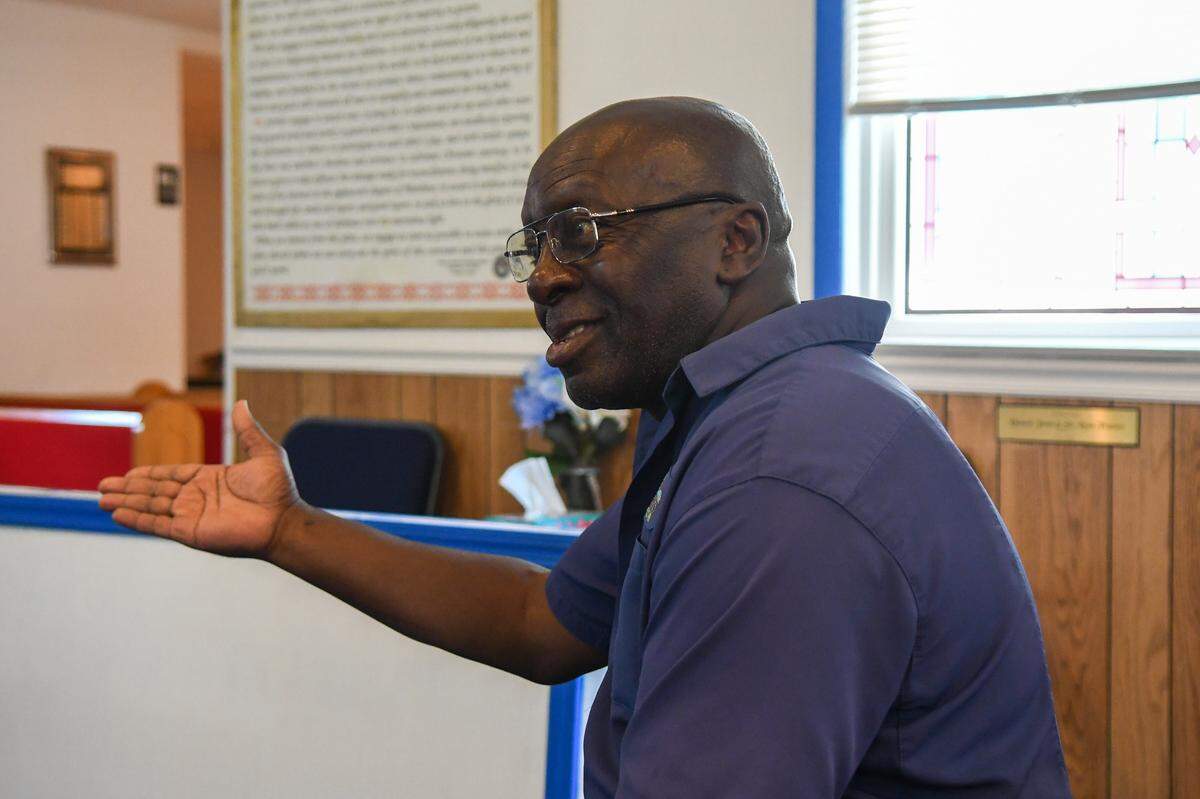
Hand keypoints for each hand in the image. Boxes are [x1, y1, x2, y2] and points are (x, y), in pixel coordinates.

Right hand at [98, 400, 301, 557]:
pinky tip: (118, 514)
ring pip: (151, 506)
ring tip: (101, 500)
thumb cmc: (278, 490)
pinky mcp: (191, 532)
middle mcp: (197, 498)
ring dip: (126, 502)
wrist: (283, 520)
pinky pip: (158, 524)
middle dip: (128, 488)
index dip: (149, 475)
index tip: (129, 474)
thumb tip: (242, 402)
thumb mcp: (264, 452)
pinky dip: (138, 519)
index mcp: (210, 479)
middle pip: (155, 491)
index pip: (171, 476)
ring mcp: (193, 515)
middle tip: (102, 486)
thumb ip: (248, 430)